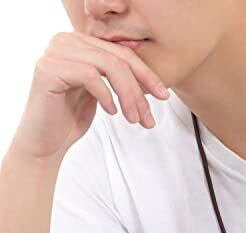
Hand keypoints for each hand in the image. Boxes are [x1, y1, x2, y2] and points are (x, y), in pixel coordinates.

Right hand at [10, 31, 168, 161]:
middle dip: (140, 90)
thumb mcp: (103, 94)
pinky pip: (90, 76)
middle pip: (118, 60)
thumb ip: (119, 79)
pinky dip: (106, 95)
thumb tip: (154, 80)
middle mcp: (66, 41)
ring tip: (134, 119)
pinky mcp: (48, 70)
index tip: (164, 96)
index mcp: (81, 43)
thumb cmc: (72, 118)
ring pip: (108, 66)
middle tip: (149, 117)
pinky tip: (112, 112)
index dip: (147, 75)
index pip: (123, 54)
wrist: (45, 142)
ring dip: (128, 96)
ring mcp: (55, 53)